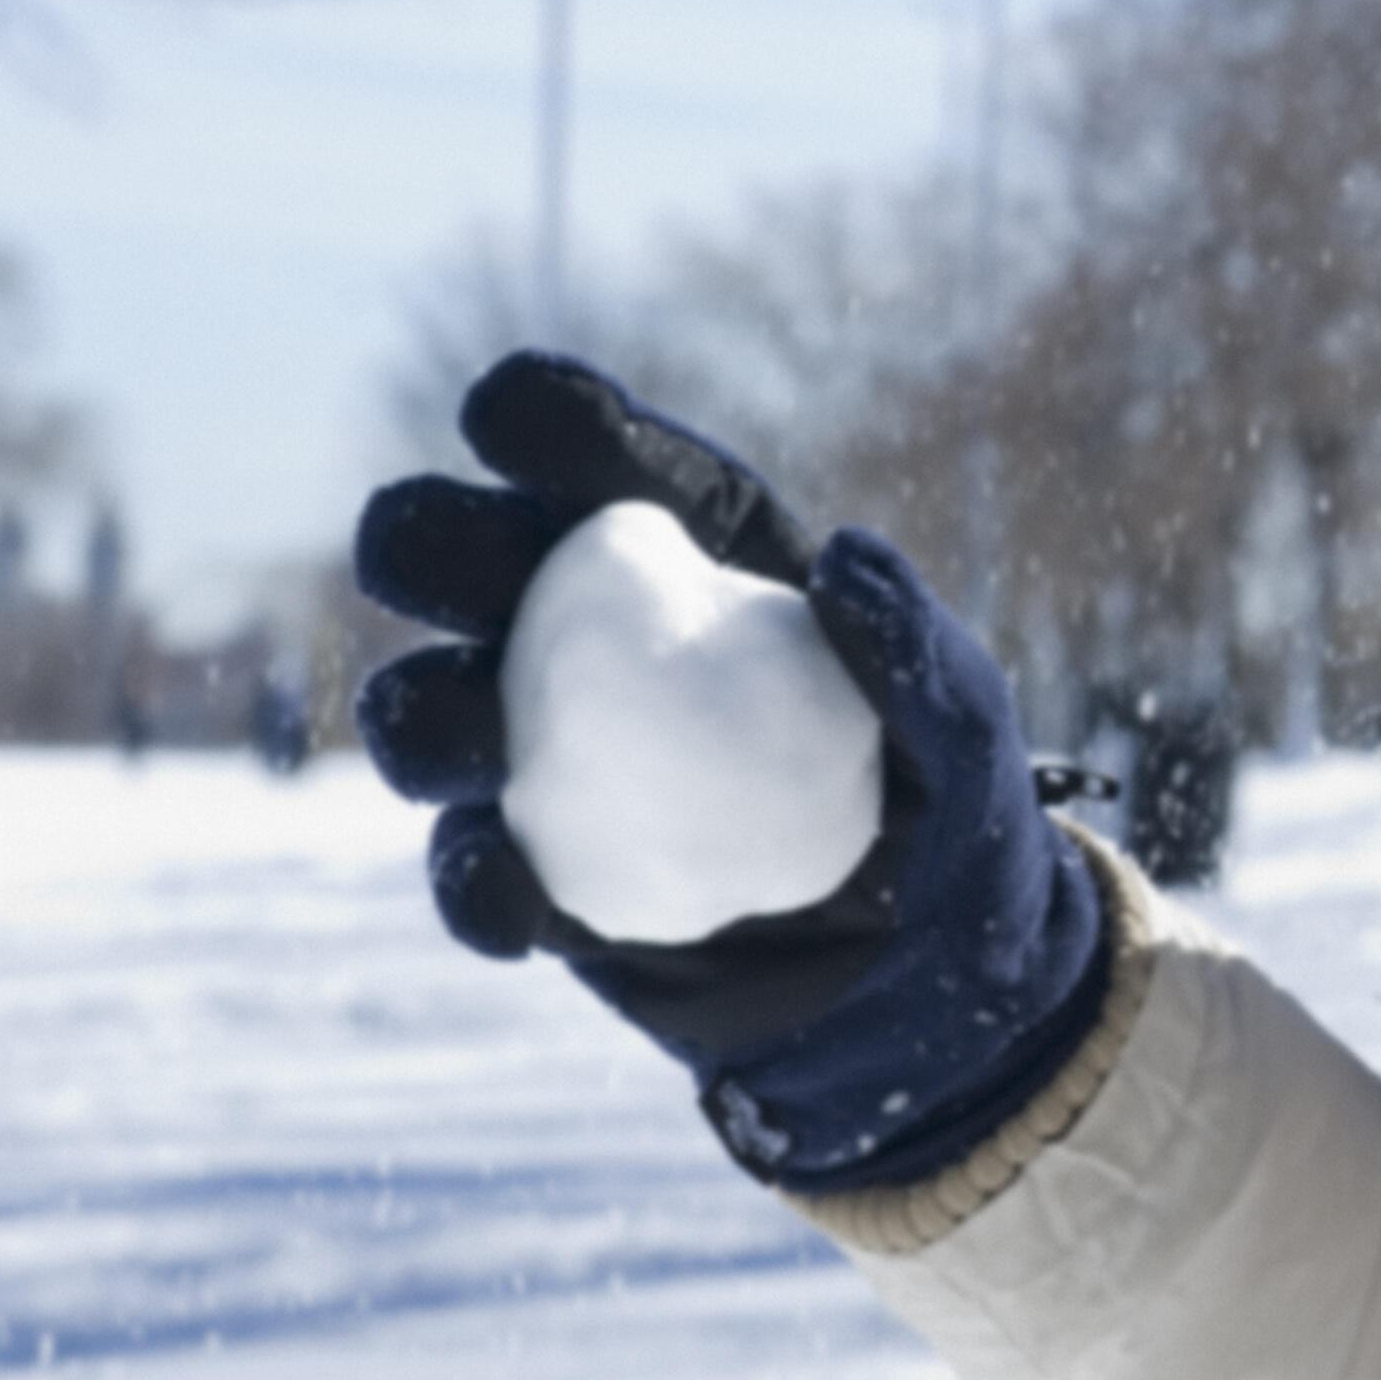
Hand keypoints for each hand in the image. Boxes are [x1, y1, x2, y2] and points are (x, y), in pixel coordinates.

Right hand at [353, 352, 1109, 1192]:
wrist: (926, 961)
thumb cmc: (948, 798)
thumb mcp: (964, 717)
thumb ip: (912, 641)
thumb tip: (848, 559)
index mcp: (691, 551)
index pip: (600, 461)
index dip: (537, 424)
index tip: (504, 418)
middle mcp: (590, 634)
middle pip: (464, 564)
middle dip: (422, 546)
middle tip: (417, 557)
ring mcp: (548, 750)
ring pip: (432, 711)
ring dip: (420, 716)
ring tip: (458, 744)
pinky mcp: (541, 870)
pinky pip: (476, 872)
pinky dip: (476, 886)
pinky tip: (511, 904)